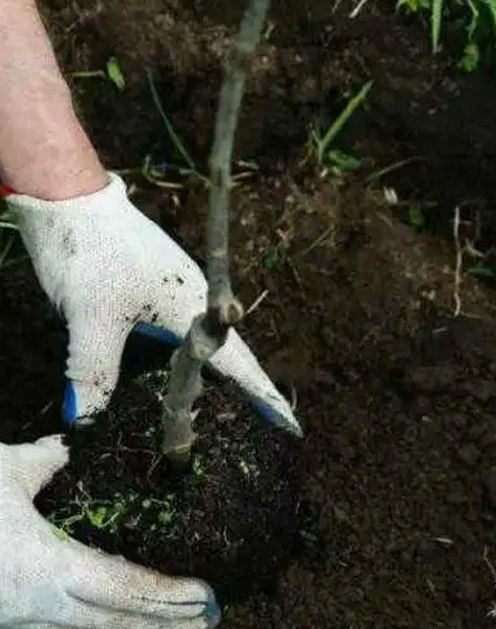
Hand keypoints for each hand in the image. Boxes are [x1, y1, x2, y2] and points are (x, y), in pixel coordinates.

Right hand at [0, 435, 218, 628]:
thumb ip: (47, 461)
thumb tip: (73, 446)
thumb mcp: (3, 472)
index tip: (204, 595)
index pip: (122, 590)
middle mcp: (31, 609)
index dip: (167, 596)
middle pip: (114, 625)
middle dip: (165, 626)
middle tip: (208, 621)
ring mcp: (12, 627)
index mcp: (41, 570)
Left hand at [7, 173, 299, 430]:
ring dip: (194, 380)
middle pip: (219, 359)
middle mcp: (191, 302)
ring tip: (193, 416)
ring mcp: (170, 294)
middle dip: (235, 394)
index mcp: (193, 308)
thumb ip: (94, 372)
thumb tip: (86, 421)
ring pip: (190, 348)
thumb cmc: (93, 254)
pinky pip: (168, 336)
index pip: (237, 365)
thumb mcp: (90, 320)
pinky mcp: (147, 290)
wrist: (72, 199)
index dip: (263, 397)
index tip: (291, 425)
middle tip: (240, 429)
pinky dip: (167, 362)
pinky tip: (152, 378)